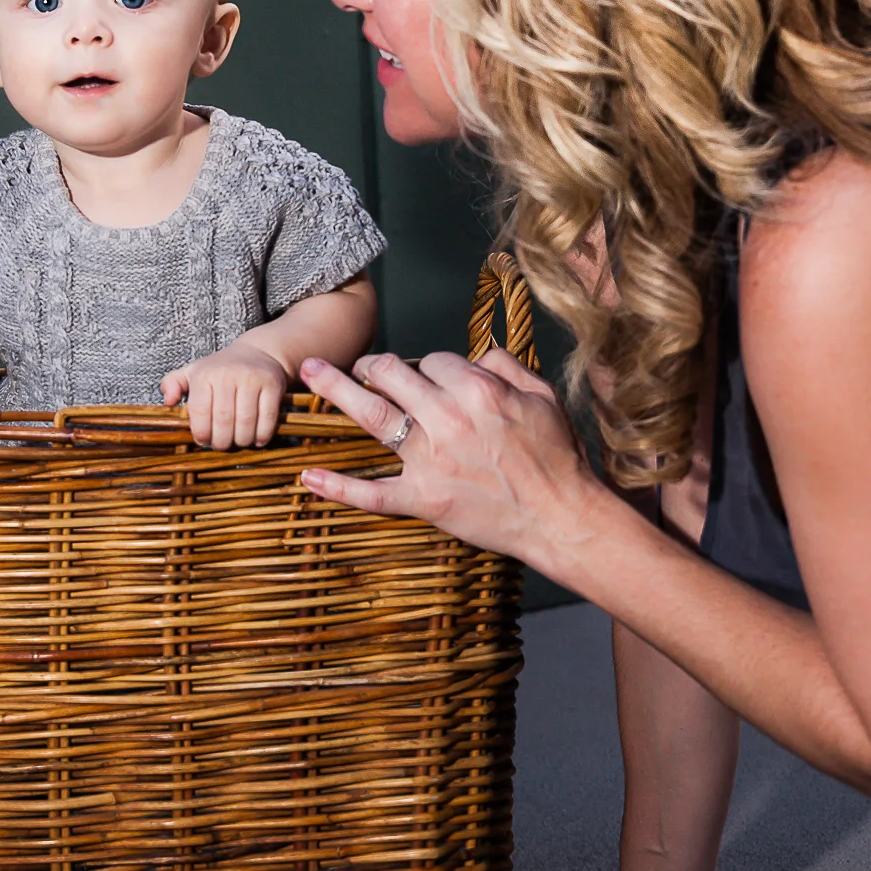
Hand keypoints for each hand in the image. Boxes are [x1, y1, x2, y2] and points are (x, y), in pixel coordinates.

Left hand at [161, 343, 287, 447]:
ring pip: (246, 422)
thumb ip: (172, 384)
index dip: (201, 433)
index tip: (204, 441)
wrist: (258, 352)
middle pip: (223, 420)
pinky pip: (267, 418)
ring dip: (242, 440)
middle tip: (222, 445)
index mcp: (205, 374)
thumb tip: (168, 402)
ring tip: (239, 443)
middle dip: (222, 441)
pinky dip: (262, 435)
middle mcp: (227, 374)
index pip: (200, 411)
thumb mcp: (193, 371)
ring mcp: (252, 378)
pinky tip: (257, 439)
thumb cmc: (221, 369)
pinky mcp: (273, 384)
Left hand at [296, 348, 605, 567]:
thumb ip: (507, 365)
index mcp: (477, 389)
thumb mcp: (543, 396)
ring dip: (336, 391)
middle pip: (392, 375)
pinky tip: (309, 477)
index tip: (428, 376)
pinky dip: (339, 487)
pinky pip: (373, 493)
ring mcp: (430, 460)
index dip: (428, 365)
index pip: (435, 360)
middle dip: (371, 364)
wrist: (561, 516)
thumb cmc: (557, 456)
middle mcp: (447, 417)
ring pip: (372, 416)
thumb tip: (476, 354)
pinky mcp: (424, 499)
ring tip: (311, 373)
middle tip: (358, 365)